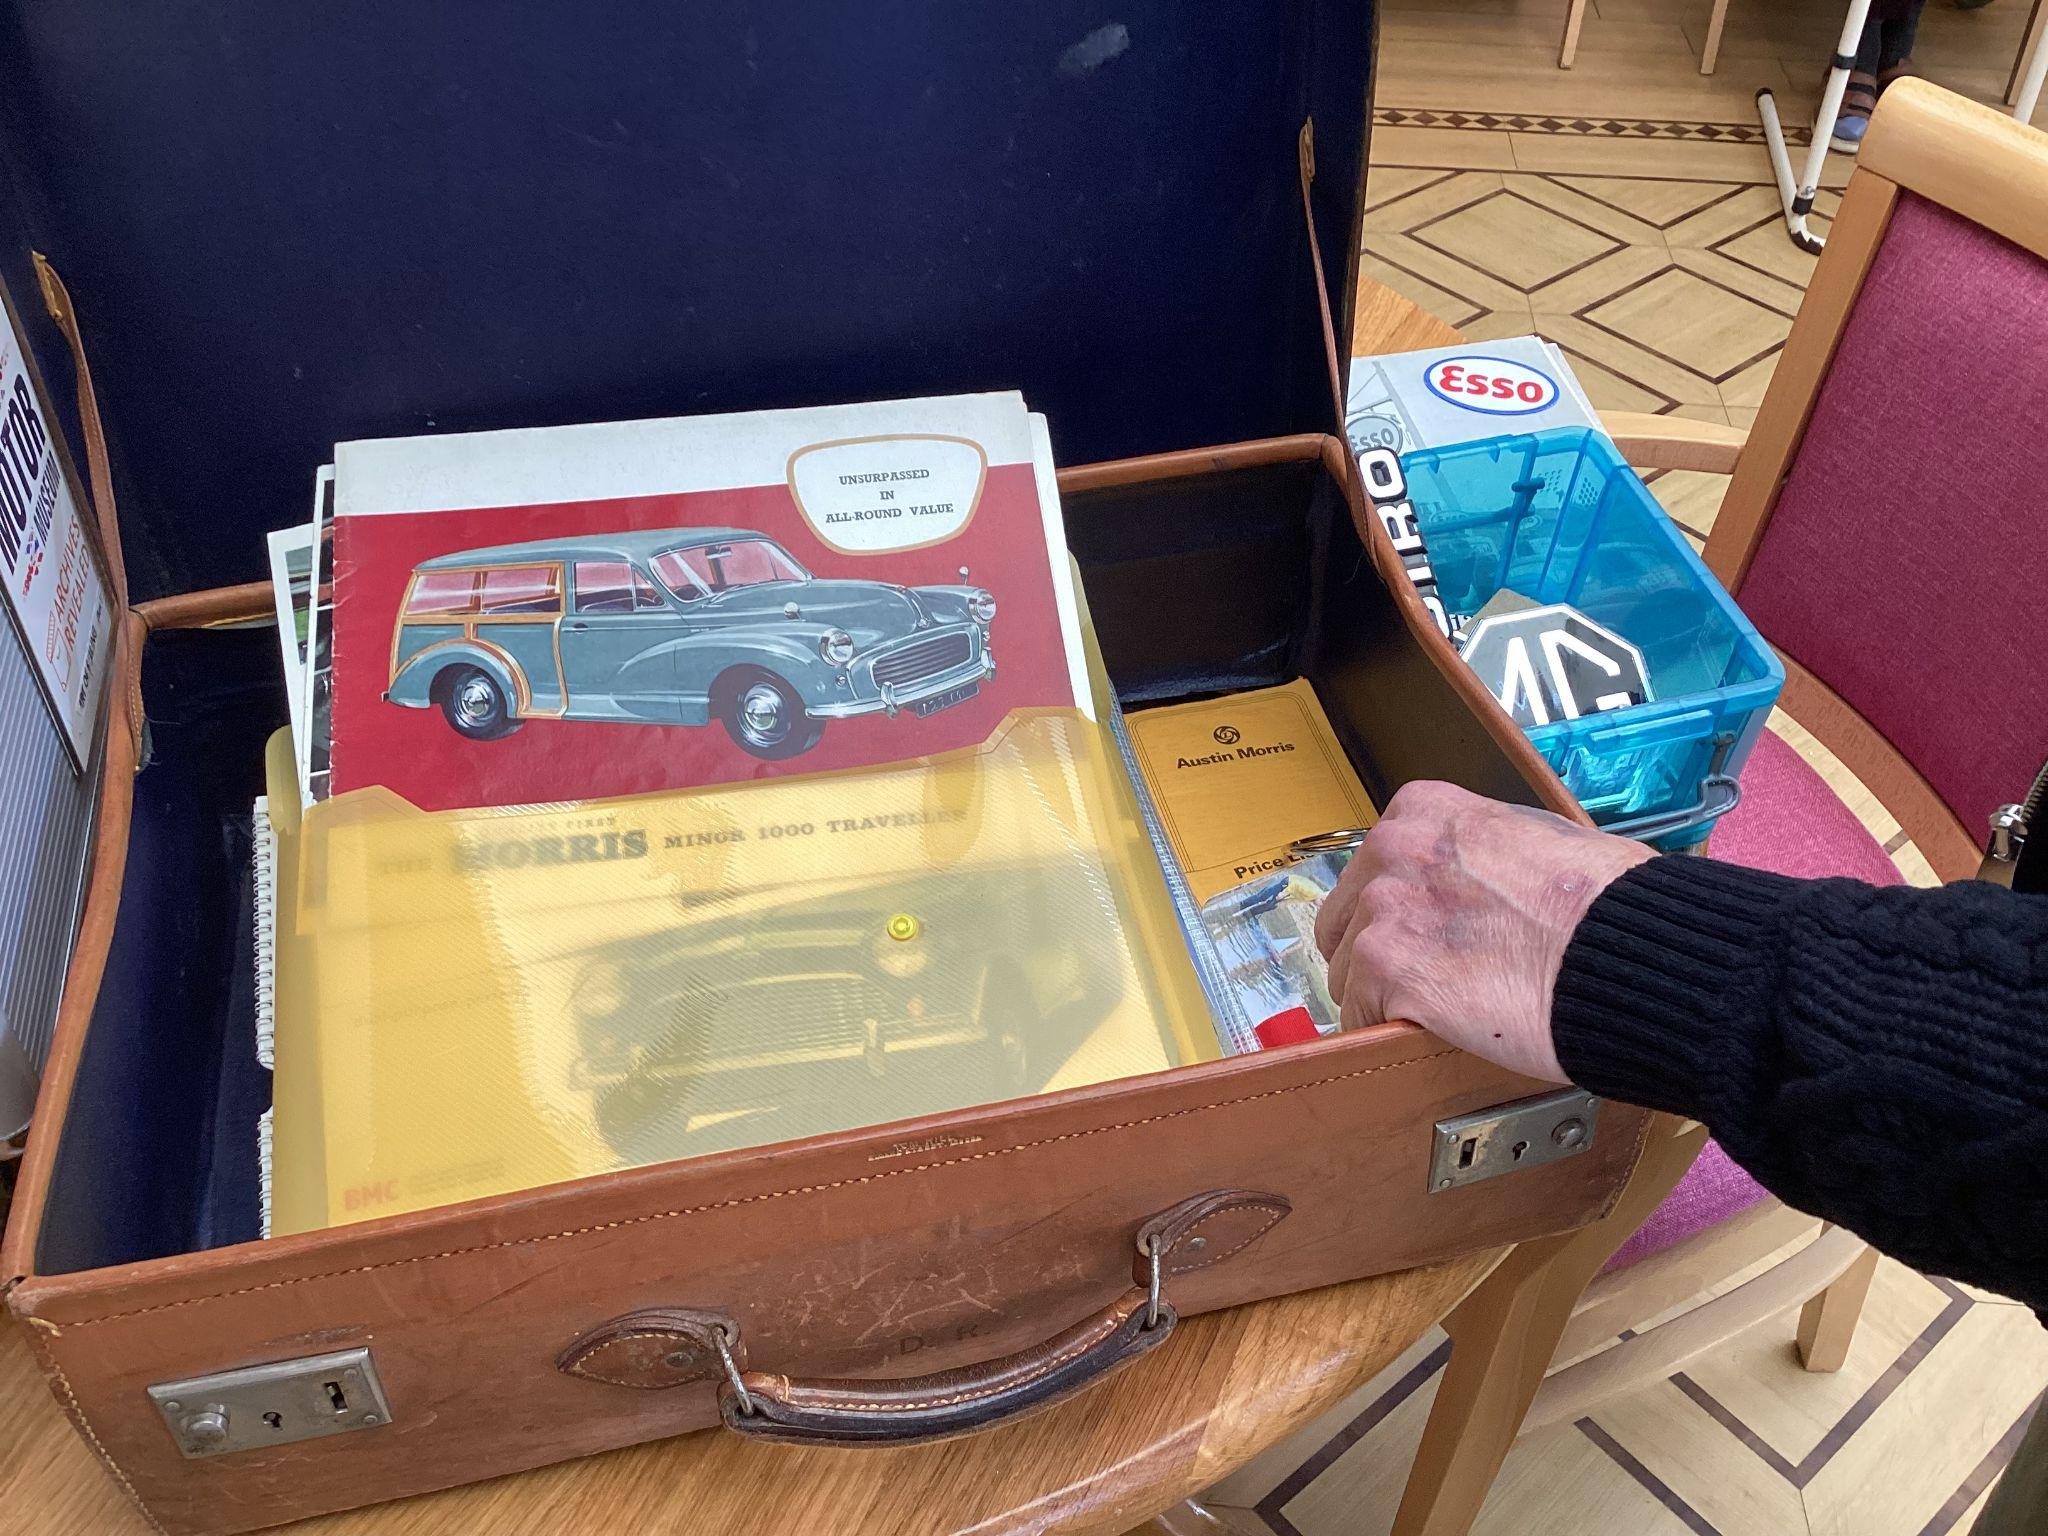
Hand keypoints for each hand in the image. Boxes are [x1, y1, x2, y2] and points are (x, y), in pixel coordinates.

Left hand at [1313, 781, 1651, 1081]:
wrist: (1631, 952)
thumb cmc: (1607, 903)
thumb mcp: (1536, 837)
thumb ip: (1479, 852)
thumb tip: (1470, 880)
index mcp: (1425, 810)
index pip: (1373, 866)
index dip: (1394, 909)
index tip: (1416, 934)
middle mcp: (1394, 850)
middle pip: (1346, 919)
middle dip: (1378, 952)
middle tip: (1421, 981)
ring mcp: (1384, 910)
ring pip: (1348, 973)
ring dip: (1382, 998)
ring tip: (1437, 1013)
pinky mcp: (1386, 971)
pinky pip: (1360, 1016)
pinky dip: (1386, 1032)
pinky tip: (1427, 1036)